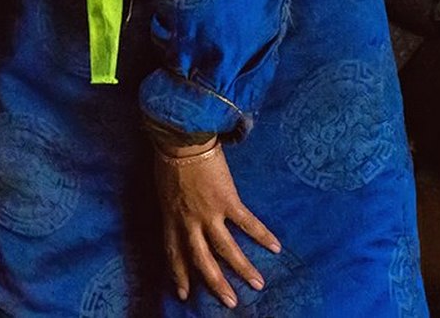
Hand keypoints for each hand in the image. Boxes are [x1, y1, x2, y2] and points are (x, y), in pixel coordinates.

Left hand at [155, 140, 280, 308]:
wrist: (182, 138)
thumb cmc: (169, 158)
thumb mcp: (164, 189)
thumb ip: (174, 207)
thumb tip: (181, 215)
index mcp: (171, 218)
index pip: (173, 253)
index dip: (178, 274)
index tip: (184, 294)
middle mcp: (189, 221)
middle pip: (201, 260)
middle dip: (215, 283)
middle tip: (229, 302)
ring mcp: (209, 213)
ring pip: (226, 249)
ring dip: (243, 268)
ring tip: (258, 284)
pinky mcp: (227, 200)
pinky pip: (247, 223)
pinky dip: (262, 235)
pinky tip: (275, 247)